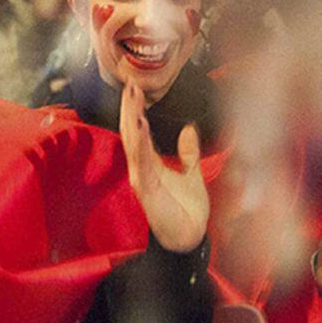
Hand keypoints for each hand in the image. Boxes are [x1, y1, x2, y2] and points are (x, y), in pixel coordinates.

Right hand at [119, 81, 208, 252]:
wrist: (189, 239)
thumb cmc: (188, 211)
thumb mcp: (192, 174)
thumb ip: (188, 152)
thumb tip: (189, 128)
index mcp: (151, 163)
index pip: (140, 130)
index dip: (136, 109)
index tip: (136, 88)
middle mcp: (142, 167)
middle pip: (131, 132)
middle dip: (129, 107)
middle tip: (129, 83)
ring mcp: (142, 177)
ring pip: (133, 143)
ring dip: (131, 119)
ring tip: (131, 97)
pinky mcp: (146, 189)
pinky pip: (141, 161)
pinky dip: (139, 143)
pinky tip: (139, 126)